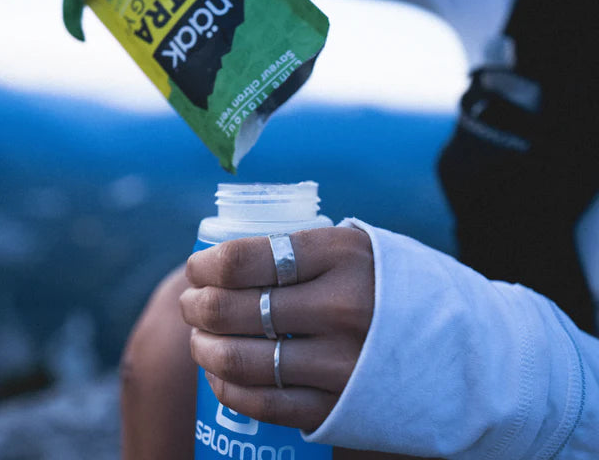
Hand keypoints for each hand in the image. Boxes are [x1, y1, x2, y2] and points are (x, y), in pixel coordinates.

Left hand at [180, 227, 374, 431]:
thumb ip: (304, 249)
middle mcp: (340, 306)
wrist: (460, 347)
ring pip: (239, 359)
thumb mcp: (359, 248)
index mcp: (342, 255)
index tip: (198, 267)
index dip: (207, 264)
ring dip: (202, 347)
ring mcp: (339, 361)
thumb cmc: (393, 287)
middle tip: (192, 301)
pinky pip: (262, 403)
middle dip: (196, 304)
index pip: (247, 258)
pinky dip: (226, 387)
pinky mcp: (336, 406)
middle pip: (233, 308)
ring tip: (198, 337)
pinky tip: (219, 373)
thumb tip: (234, 256)